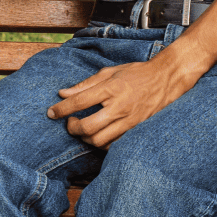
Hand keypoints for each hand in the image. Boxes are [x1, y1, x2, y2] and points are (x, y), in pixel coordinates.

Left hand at [45, 59, 194, 147]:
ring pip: (99, 140)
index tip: (50, 112)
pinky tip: (98, 135)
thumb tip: (63, 93)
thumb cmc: (136, 73)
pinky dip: (101, 143)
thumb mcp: (109, 72)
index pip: (78, 102)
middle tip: (69, 123)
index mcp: (110, 88)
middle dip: (72, 128)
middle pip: (87, 126)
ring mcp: (129, 120)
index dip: (61, 109)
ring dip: (85, 138)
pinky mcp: (136, 129)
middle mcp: (119, 106)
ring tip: (83, 130)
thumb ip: (85, 84)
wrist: (166, 79)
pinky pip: (114, 144)